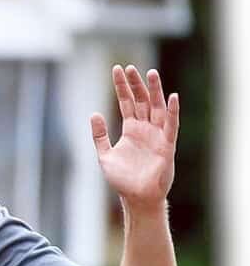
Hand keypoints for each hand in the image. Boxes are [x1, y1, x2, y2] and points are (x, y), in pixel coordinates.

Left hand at [90, 65, 177, 209]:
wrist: (136, 198)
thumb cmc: (123, 179)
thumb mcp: (105, 155)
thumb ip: (100, 135)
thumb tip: (94, 114)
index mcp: (131, 129)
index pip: (127, 102)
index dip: (122, 86)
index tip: (117, 69)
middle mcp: (145, 129)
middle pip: (142, 100)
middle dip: (136, 84)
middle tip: (130, 68)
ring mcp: (157, 135)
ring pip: (157, 108)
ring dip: (155, 91)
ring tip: (151, 73)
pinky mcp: (167, 145)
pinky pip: (171, 125)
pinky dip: (172, 112)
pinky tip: (172, 98)